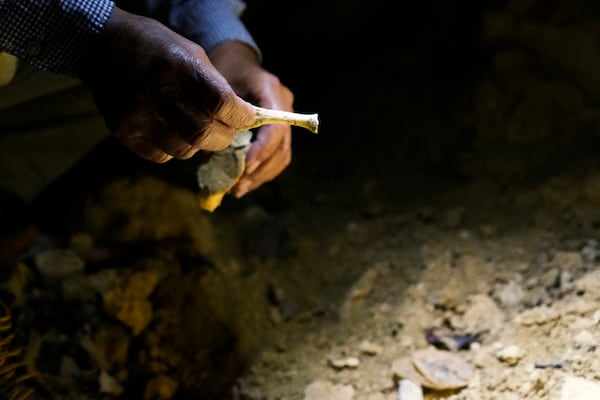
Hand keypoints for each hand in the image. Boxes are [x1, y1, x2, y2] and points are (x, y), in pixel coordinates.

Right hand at [76, 8, 256, 162]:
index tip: (246, 118)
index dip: (241, 117)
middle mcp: (158, 94)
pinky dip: (174, 148)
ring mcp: (138, 116)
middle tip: (225, 130)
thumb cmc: (155, 47)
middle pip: (205, 135)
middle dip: (224, 137)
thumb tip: (241, 117)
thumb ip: (215, 85)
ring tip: (197, 128)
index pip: (222, 105)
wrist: (100, 45)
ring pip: (185, 151)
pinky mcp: (124, 131)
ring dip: (199, 144)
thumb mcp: (191, 53)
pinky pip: (162, 156)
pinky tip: (171, 131)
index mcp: (180, 68)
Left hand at [209, 41, 293, 197]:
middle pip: (282, 147)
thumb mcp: (215, 86)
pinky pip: (277, 155)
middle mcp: (285, 104)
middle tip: (238, 186)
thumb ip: (218, 115)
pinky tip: (244, 181)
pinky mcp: (279, 129)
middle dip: (260, 170)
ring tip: (239, 189)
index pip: (275, 129)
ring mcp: (285, 117)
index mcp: (270, 91)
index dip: (261, 151)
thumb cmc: (220, 70)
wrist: (234, 59)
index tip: (245, 167)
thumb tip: (212, 152)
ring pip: (282, 156)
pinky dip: (261, 171)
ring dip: (261, 176)